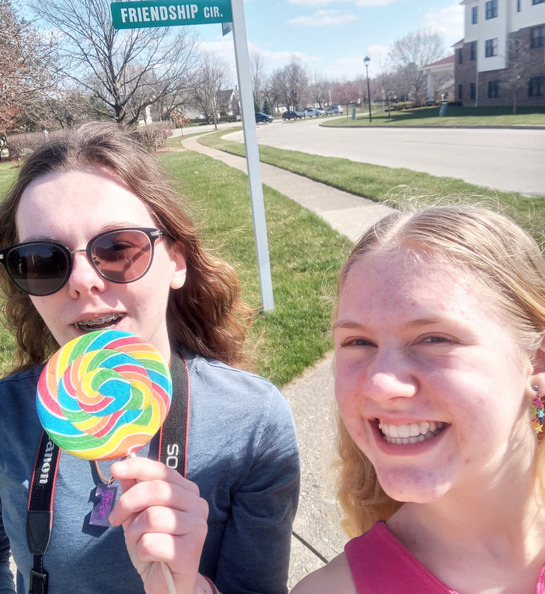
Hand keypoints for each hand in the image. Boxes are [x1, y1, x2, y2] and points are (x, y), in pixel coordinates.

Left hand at [109, 457, 208, 593]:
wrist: (169, 584)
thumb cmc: (155, 545)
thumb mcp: (139, 515)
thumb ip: (134, 491)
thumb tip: (124, 468)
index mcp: (188, 491)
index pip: (163, 471)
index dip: (137, 467)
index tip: (115, 469)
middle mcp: (197, 505)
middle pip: (158, 490)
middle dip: (128, 502)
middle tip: (115, 519)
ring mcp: (197, 527)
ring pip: (152, 516)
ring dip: (135, 531)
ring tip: (138, 541)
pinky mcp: (191, 551)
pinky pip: (152, 542)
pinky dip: (142, 549)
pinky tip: (150, 555)